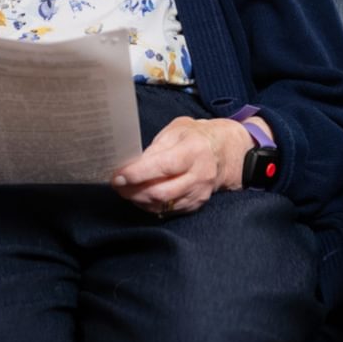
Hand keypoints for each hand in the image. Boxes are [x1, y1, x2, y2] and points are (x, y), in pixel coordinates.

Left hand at [110, 117, 250, 216]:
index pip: (163, 166)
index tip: (118, 176)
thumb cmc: (195, 137)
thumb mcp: (176, 130)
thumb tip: (133, 164)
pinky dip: (151, 205)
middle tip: (117, 185)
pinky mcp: (197, 203)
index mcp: (193, 150)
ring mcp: (199, 192)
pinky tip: (140, 197)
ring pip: (163, 204)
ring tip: (125, 191)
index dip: (138, 174)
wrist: (225, 152)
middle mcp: (199, 174)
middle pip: (161, 191)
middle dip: (133, 191)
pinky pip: (169, 210)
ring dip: (139, 200)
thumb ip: (156, 147)